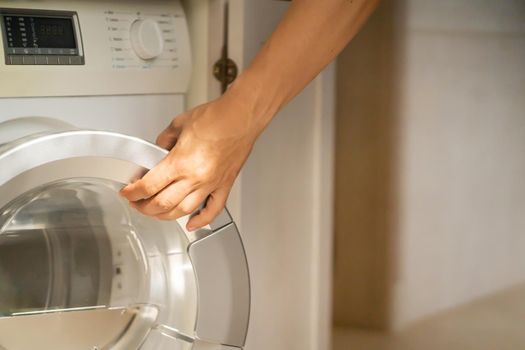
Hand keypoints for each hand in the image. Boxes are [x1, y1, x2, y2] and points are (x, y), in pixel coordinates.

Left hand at [120, 96, 257, 230]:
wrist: (241, 117)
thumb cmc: (216, 118)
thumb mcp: (178, 124)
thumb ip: (163, 142)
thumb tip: (157, 152)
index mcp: (180, 162)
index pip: (148, 186)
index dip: (133, 193)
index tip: (128, 193)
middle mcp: (195, 177)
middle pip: (162, 204)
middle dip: (144, 207)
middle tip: (137, 203)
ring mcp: (210, 184)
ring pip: (183, 211)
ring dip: (165, 216)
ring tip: (156, 212)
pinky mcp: (224, 185)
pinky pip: (212, 210)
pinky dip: (201, 221)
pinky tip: (191, 224)